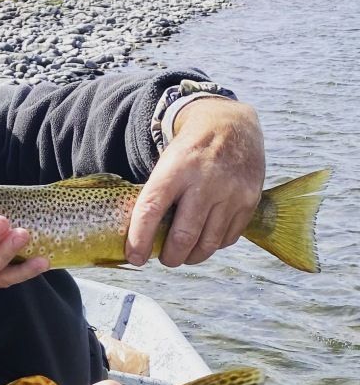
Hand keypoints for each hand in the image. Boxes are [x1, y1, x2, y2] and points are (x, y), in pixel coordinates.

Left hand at [126, 98, 264, 266]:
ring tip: (183, 254)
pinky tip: (205, 239)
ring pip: (207, 243)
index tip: (136, 258)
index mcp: (175, 170)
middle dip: (170, 257)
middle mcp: (205, 181)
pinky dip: (212, 245)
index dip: (140, 240)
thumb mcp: (165, 165)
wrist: (229, 125)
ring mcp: (231, 192)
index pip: (151, 211)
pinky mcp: (249, 200)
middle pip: (183, 236)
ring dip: (191, 256)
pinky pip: (227, 238)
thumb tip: (135, 239)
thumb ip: (153, 197)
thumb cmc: (189, 152)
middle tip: (165, 259)